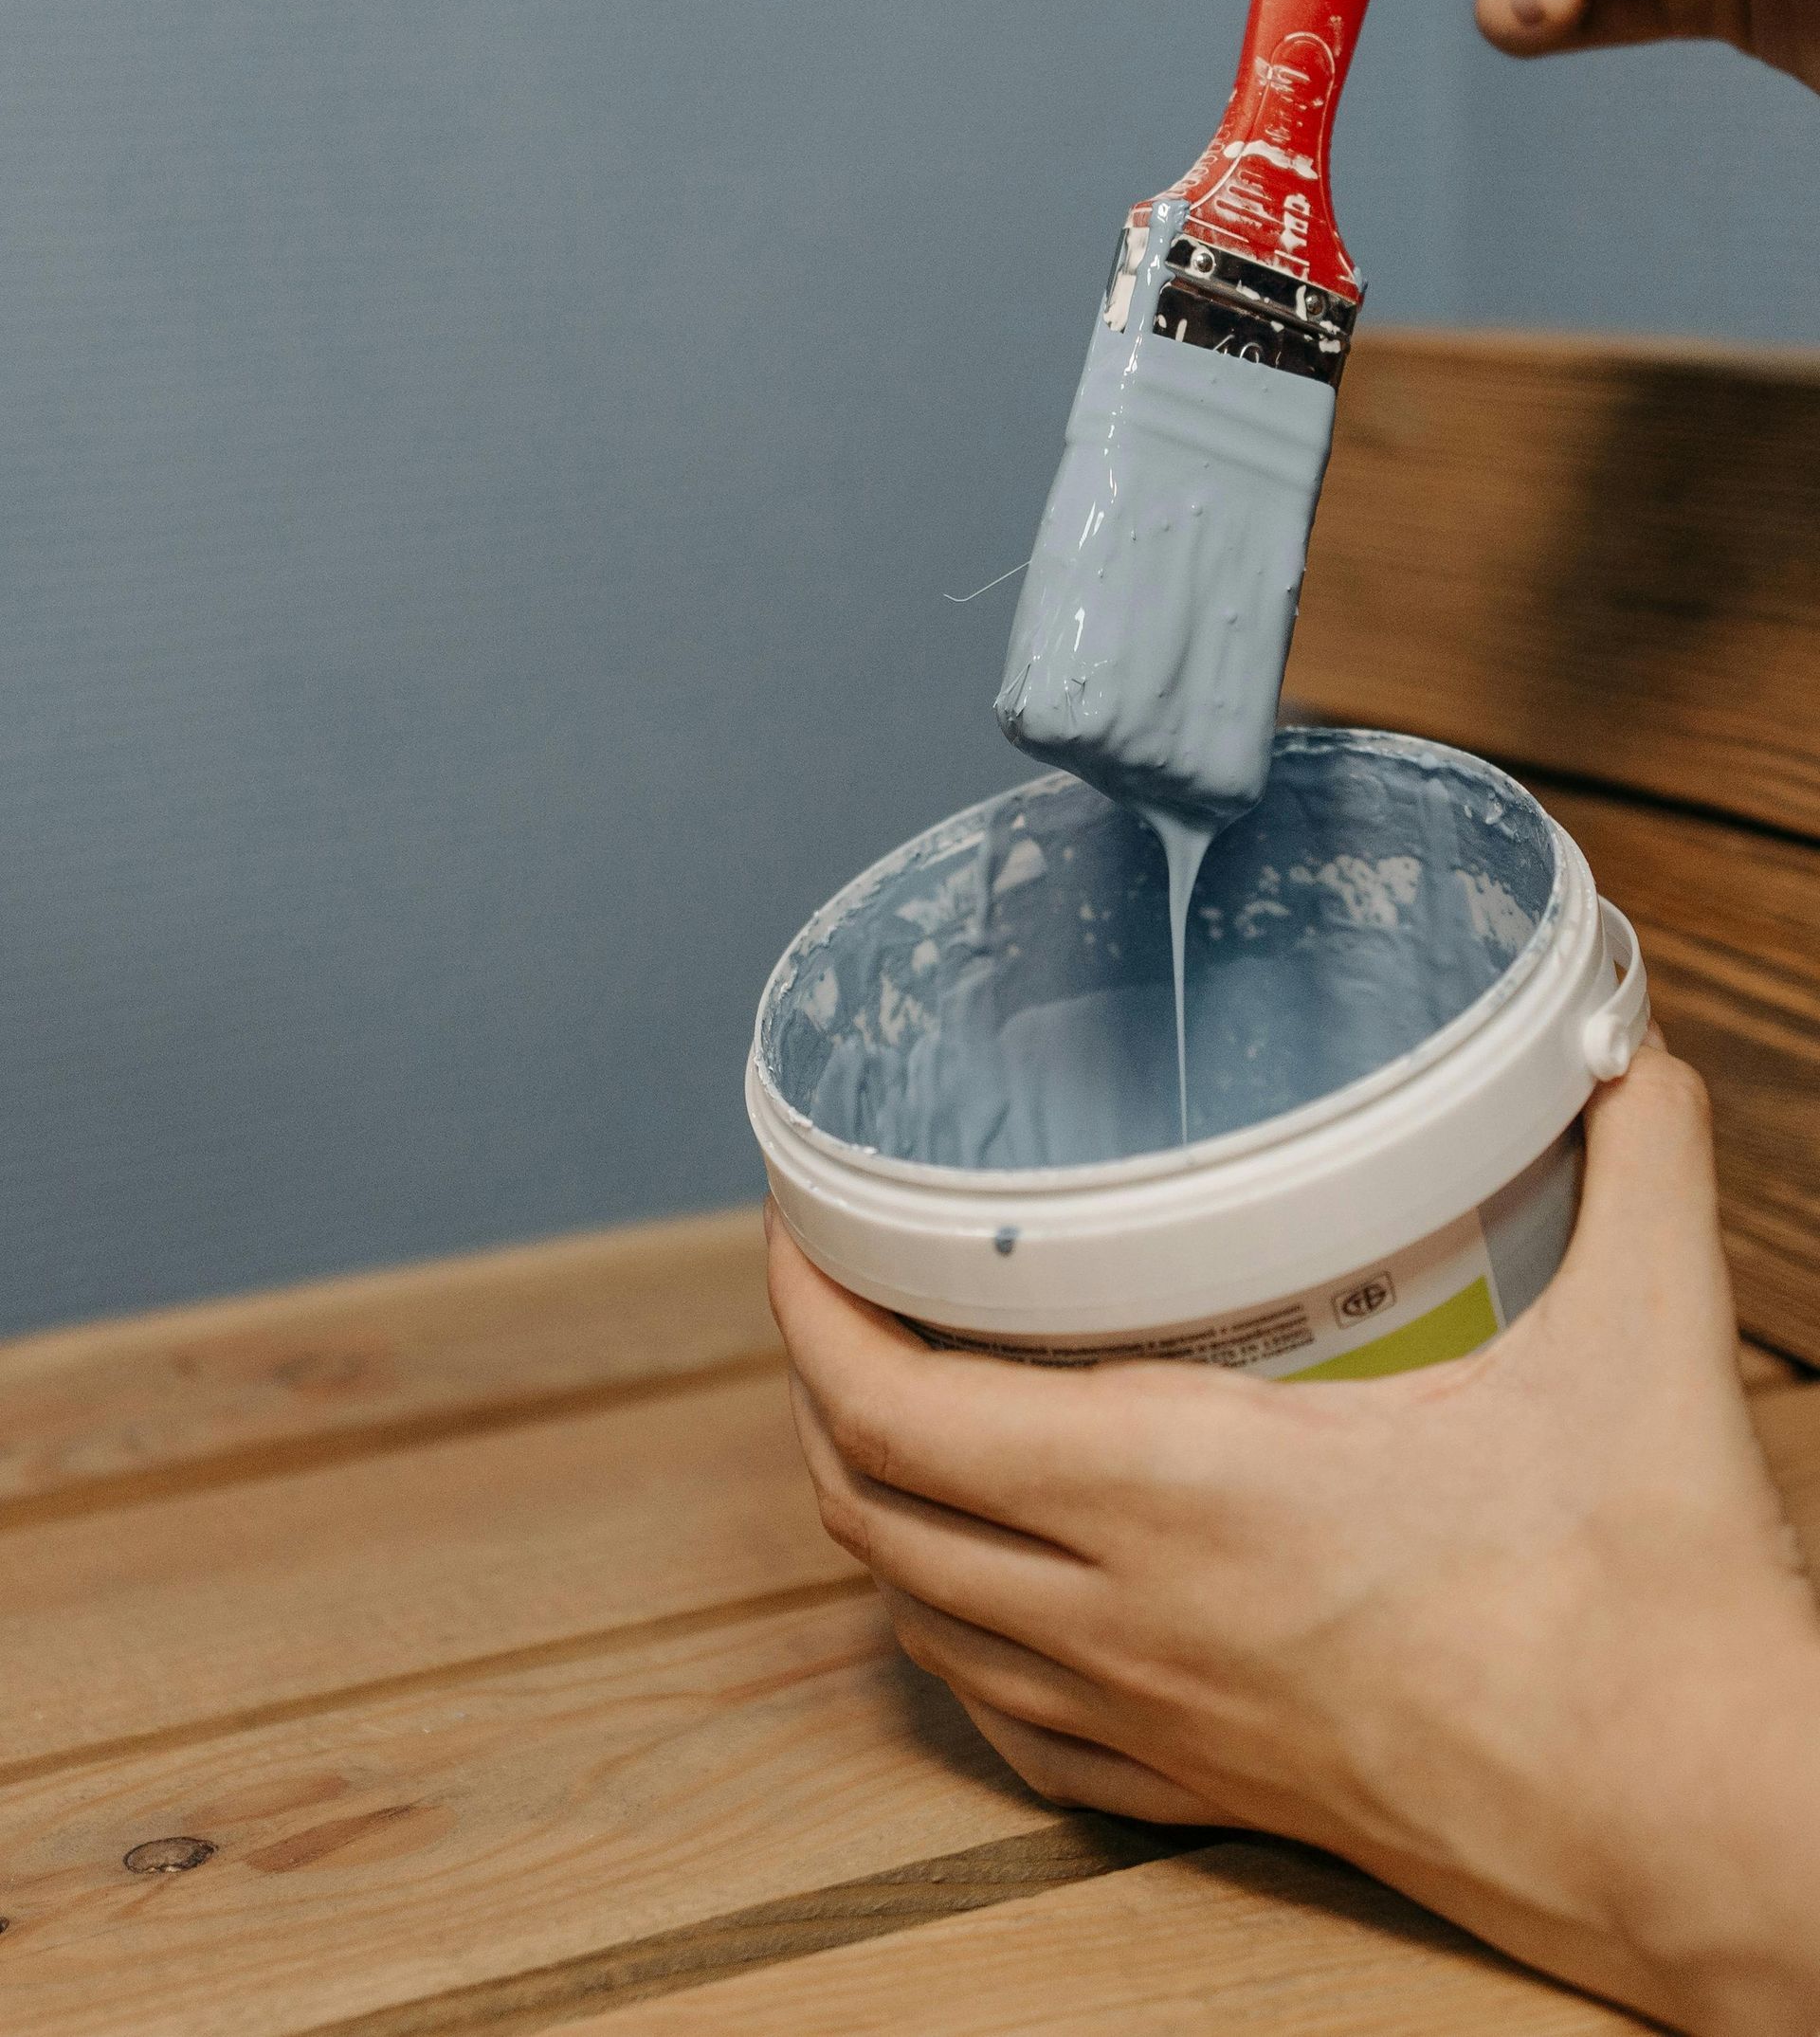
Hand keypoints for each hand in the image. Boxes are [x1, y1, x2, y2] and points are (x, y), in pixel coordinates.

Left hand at [768, 1048, 1819, 2036]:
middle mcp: (1132, 1613)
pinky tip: (987, 1603)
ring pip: (923, 1625)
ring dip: (877, 1511)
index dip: (809, 1309)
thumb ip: (1640, 1168)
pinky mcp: (1208, 1792)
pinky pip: (1016, 1732)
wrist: (1689, 1835)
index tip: (800, 1220)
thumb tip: (1625, 1053)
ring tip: (894, 1413)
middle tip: (846, 1285)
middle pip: (871, 1507)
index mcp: (1185, 1489)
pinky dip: (958, 1646)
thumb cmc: (1647, 1617)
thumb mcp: (1648, 1346)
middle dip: (821, 1389)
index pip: (896, 1407)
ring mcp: (1157, 1718)